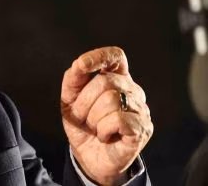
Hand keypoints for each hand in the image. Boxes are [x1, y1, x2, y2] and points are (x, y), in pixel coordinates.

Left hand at [61, 47, 152, 184]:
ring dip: (92, 118)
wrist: (88, 156)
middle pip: (105, 81)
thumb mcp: (70, 99)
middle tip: (83, 117)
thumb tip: (80, 64)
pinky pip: (118, 120)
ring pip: (111, 100)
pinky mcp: (143, 128)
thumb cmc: (82, 124)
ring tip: (95, 127)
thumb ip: (73, 78)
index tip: (81, 65)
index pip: (115, 56)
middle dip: (84, 102)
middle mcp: (132, 90)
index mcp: (115, 78)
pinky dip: (103, 130)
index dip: (100, 56)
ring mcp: (140, 109)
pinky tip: (105, 135)